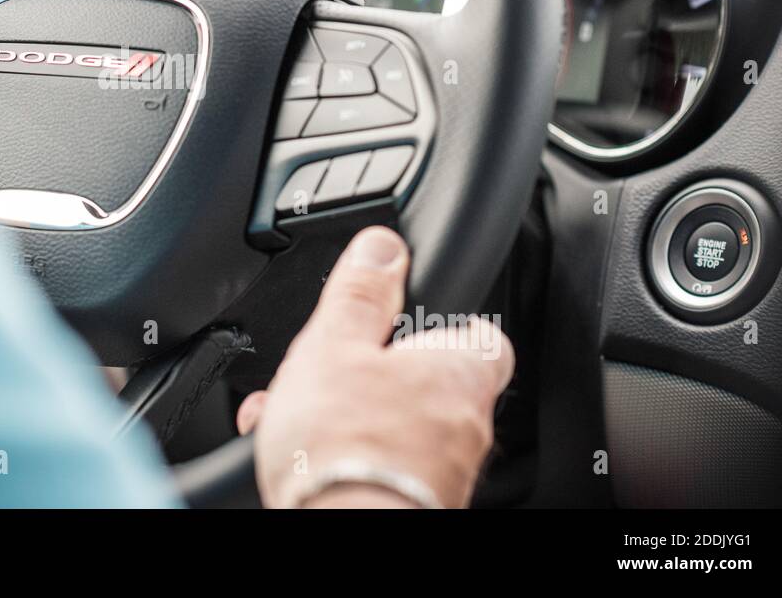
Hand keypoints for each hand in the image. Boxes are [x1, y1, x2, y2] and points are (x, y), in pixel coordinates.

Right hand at [239, 226, 513, 508]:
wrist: (343, 533)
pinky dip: (352, 456)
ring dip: (355, 415)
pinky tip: (308, 455)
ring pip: (403, 427)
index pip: (482, 334)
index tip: (413, 318)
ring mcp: (447, 472)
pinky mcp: (417, 504)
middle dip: (379, 374)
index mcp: (460, 371)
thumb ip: (361, 294)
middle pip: (432, 382)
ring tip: (298, 415)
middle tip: (332, 370)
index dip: (447, 322)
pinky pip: (387, 468)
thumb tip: (382, 247)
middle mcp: (468, 425)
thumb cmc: (346, 446)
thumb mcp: (335, 343)